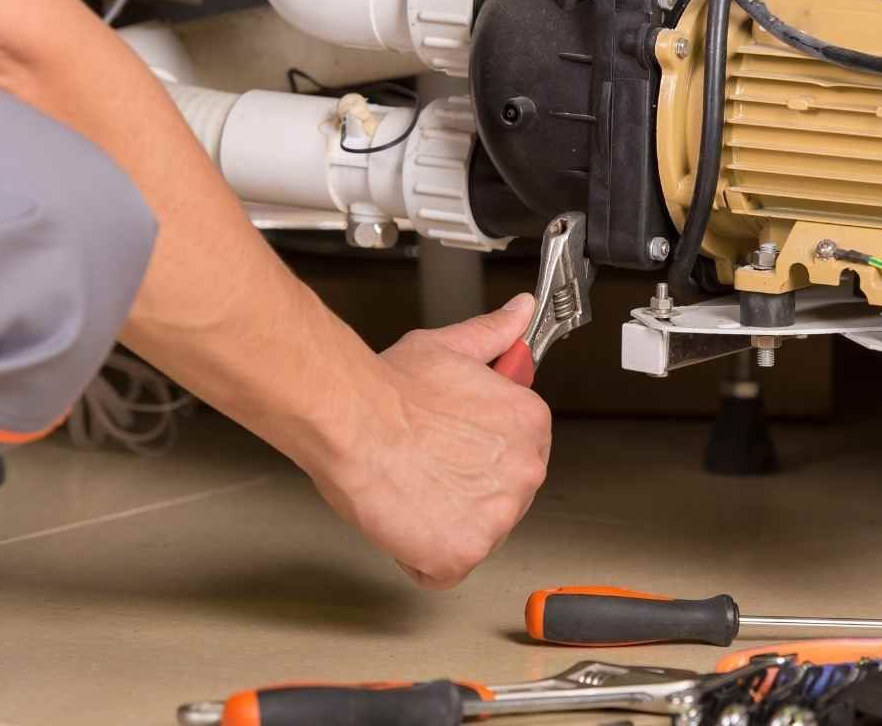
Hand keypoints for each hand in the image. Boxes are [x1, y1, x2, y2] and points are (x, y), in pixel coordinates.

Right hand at [302, 293, 551, 588]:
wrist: (351, 418)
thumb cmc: (392, 388)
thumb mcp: (453, 347)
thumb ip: (494, 334)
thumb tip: (520, 312)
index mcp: (530, 423)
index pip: (517, 457)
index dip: (477, 457)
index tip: (449, 450)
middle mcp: (525, 472)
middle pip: (500, 500)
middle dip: (463, 492)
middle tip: (422, 470)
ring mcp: (497, 517)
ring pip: (475, 536)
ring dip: (442, 524)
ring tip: (409, 491)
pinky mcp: (462, 554)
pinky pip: (444, 570)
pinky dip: (418, 556)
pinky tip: (401, 522)